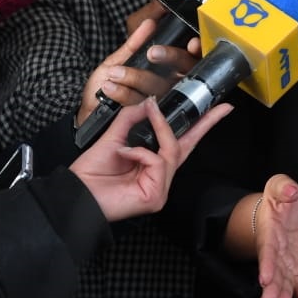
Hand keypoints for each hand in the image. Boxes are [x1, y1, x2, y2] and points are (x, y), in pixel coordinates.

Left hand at [69, 94, 230, 221]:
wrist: (76, 193)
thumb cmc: (92, 172)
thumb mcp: (114, 136)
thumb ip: (133, 117)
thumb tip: (152, 101)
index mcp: (152, 160)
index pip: (181, 140)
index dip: (200, 125)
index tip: (219, 109)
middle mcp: (160, 174)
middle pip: (188, 145)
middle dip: (205, 124)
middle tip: (221, 107)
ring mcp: (160, 187)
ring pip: (171, 150)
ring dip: (157, 131)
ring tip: (134, 131)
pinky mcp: (156, 196)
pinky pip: (157, 162)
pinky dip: (140, 153)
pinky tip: (124, 155)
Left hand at [78, 15, 202, 124]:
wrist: (91, 110)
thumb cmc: (109, 84)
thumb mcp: (120, 59)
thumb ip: (135, 43)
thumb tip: (150, 23)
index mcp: (168, 70)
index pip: (189, 58)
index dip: (196, 51)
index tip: (192, 44)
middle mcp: (170, 86)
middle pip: (182, 71)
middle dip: (171, 57)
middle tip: (153, 52)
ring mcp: (161, 103)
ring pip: (160, 88)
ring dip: (136, 78)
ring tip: (114, 73)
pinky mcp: (148, 118)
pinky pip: (141, 103)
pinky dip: (123, 93)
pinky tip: (110, 86)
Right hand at [254, 174, 297, 297]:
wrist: (286, 212)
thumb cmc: (281, 200)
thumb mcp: (281, 186)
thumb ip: (284, 187)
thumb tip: (291, 191)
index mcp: (269, 233)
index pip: (267, 251)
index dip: (266, 264)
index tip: (265, 278)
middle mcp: (275, 252)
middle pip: (272, 273)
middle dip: (271, 288)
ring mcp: (285, 262)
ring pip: (282, 282)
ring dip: (283, 295)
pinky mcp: (296, 268)